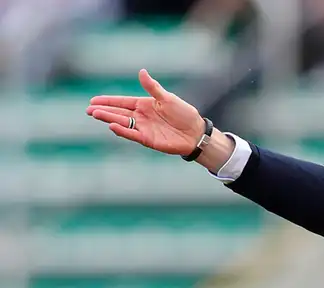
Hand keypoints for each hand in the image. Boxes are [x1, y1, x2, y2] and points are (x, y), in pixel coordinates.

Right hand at [86, 69, 203, 155]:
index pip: (122, 102)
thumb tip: (141, 71)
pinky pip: (132, 135)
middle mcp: (141, 117)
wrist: (195, 132)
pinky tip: (112, 126)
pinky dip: (122, 131)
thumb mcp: (167, 98)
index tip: (93, 100)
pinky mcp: (148, 139)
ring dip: (108, 119)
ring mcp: (143, 128)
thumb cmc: (184, 113)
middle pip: (118, 113)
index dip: (107, 101)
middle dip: (103, 111)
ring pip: (122, 123)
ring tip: (95, 114)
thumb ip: (153, 87)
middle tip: (88, 110)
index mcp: (144, 105)